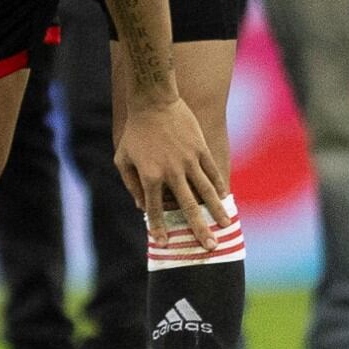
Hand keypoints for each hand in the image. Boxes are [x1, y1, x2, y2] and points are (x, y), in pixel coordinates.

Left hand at [116, 91, 235, 244]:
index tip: (165, 243)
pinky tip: (224, 198)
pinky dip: (218, 186)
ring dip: (216, 211)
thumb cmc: (135, 132)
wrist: (153, 102)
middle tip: (209, 247)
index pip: (155, 209)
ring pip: (206, 191)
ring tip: (226, 226)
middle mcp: (171, 172)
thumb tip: (142, 207)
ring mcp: (188, 160)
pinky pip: (212, 172)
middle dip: (199, 229)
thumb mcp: (123, 158)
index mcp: (150, 176)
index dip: (159, 227)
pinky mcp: (200, 149)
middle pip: (187, 207)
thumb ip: (131, 184)